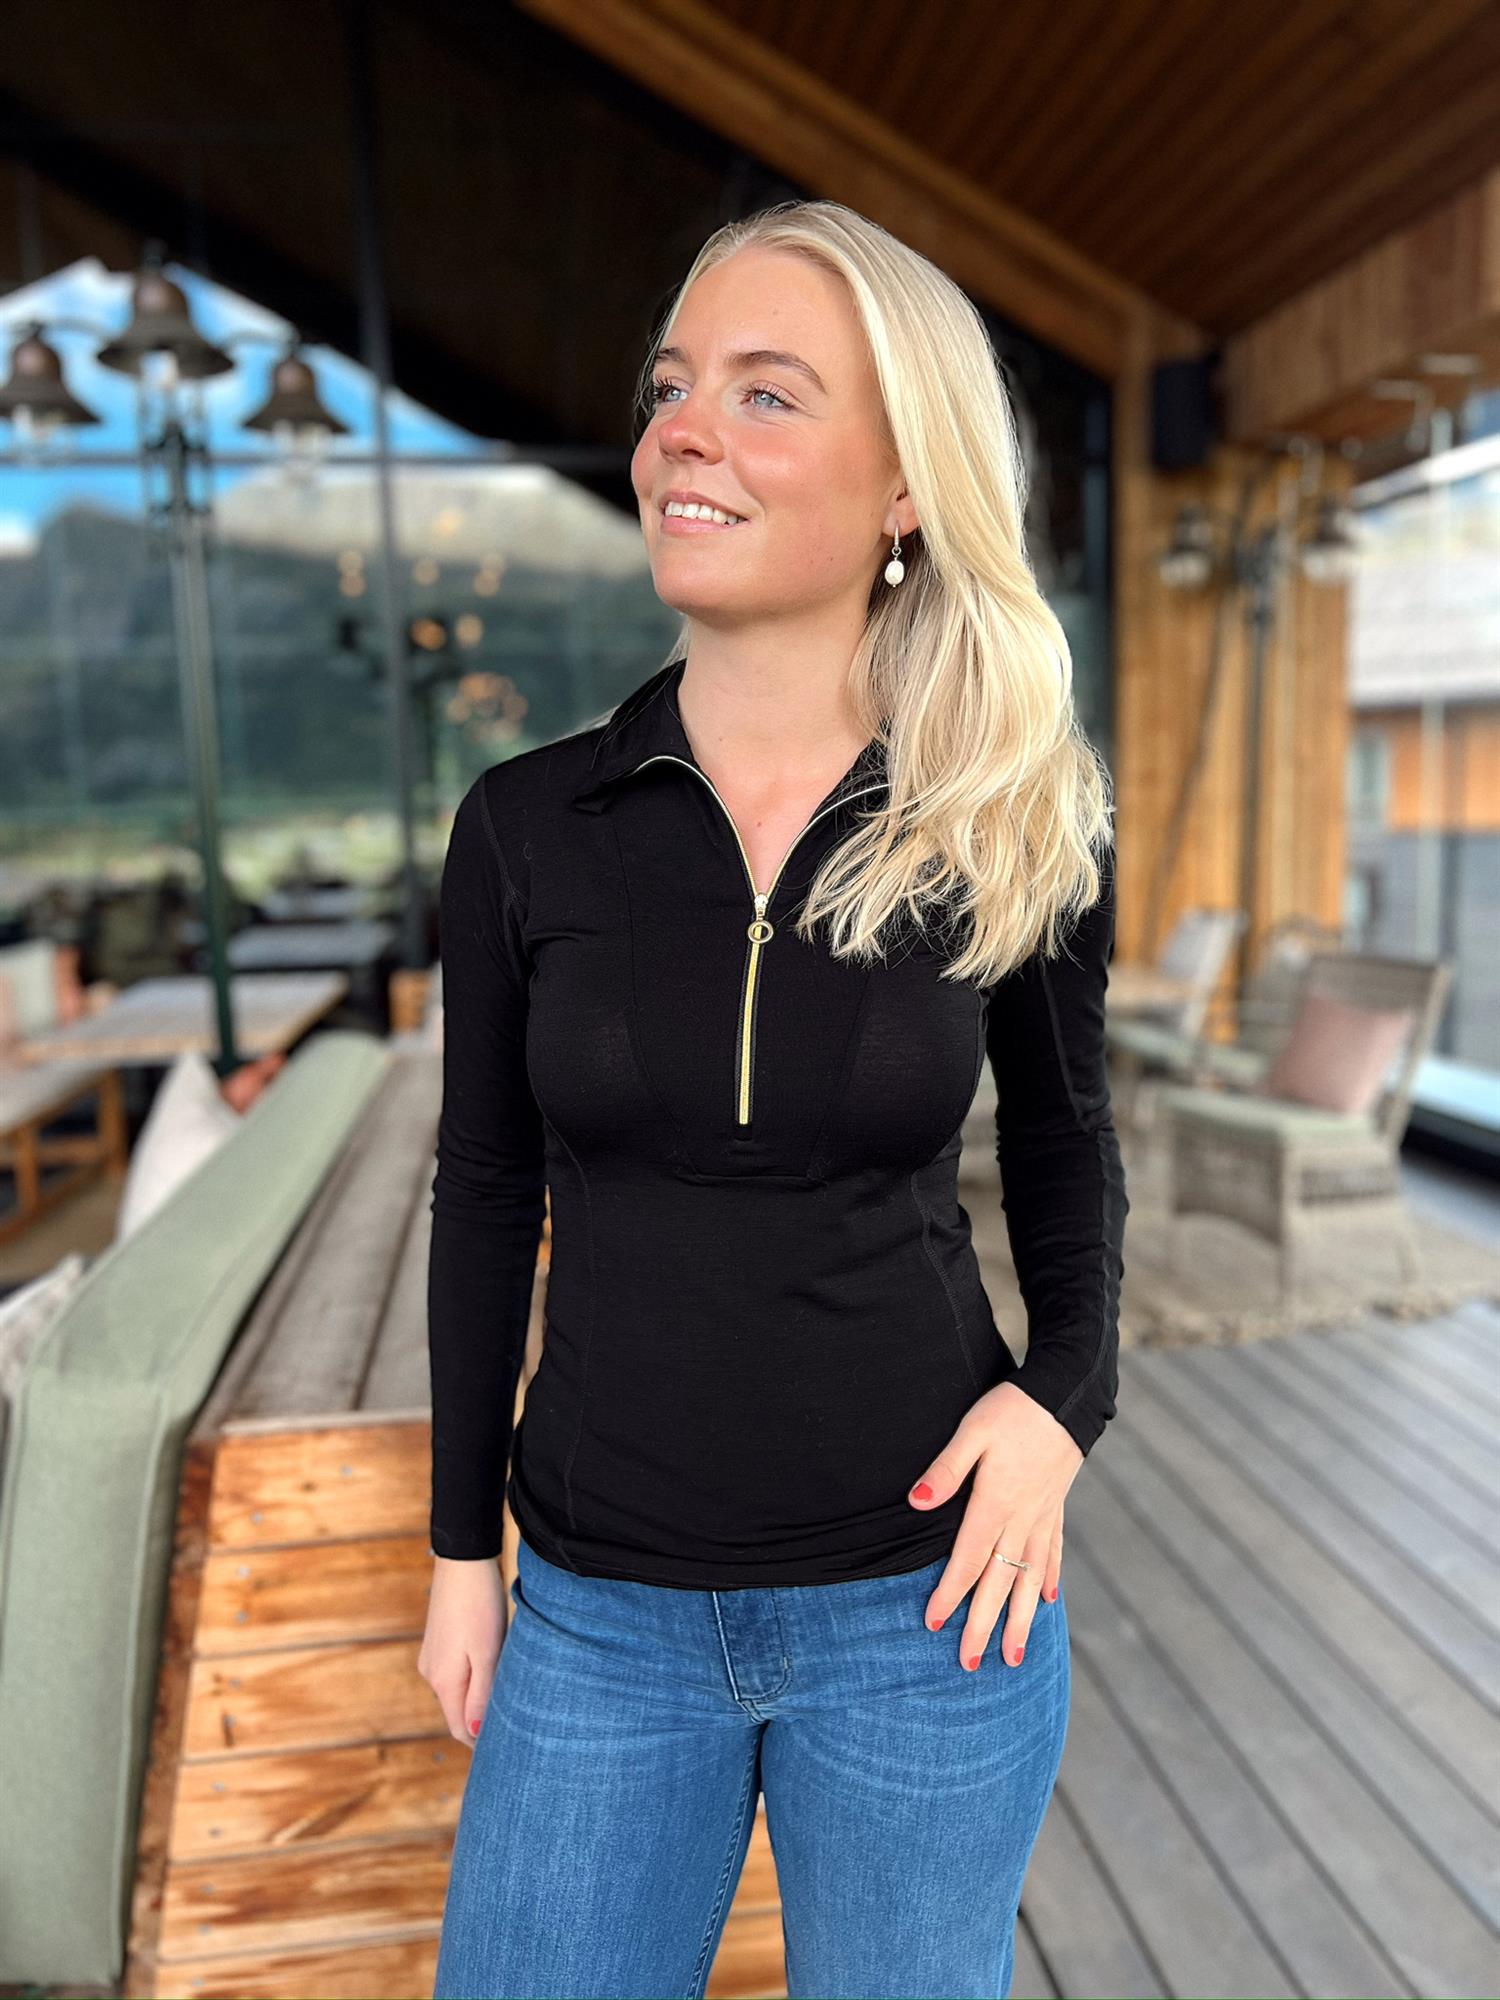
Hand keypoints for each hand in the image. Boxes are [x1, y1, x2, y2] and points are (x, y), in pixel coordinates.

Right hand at [418, 1554, 508, 1744]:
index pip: (460, 1729)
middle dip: (483, 1721)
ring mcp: (433, 1656)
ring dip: (479, 1696)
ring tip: (510, 1691)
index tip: (510, 1744)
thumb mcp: (487, 1652)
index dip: (483, 1742)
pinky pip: (456, 1672)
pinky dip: (474, 1677)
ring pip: (458, 1691)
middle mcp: (432, 1674)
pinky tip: (494, 1664)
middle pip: (458, 1712)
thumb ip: (481, 1695)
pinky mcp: (438, 1642)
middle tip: (516, 1722)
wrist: (464, 1560)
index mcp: (443, 1681)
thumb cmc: (479, 1605)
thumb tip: (476, 1735)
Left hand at [907, 1381, 1082, 1670]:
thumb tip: (916, 1502)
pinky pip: (1052, 1551)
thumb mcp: (972, 1430)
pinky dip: (1048, 1578)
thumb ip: (946, 1469)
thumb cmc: (1012, 1408)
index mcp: (997, 1502)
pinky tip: (1047, 1600)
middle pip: (1000, 1581)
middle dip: (984, 1624)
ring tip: (1014, 1656)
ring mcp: (1043, 1514)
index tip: (933, 1624)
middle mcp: (1022, 1517)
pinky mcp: (1056, 1505)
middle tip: (971, 1664)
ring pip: (1030, 1578)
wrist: (1068, 1391)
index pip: (968, 1558)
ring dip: (1021, 1618)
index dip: (950, 1593)